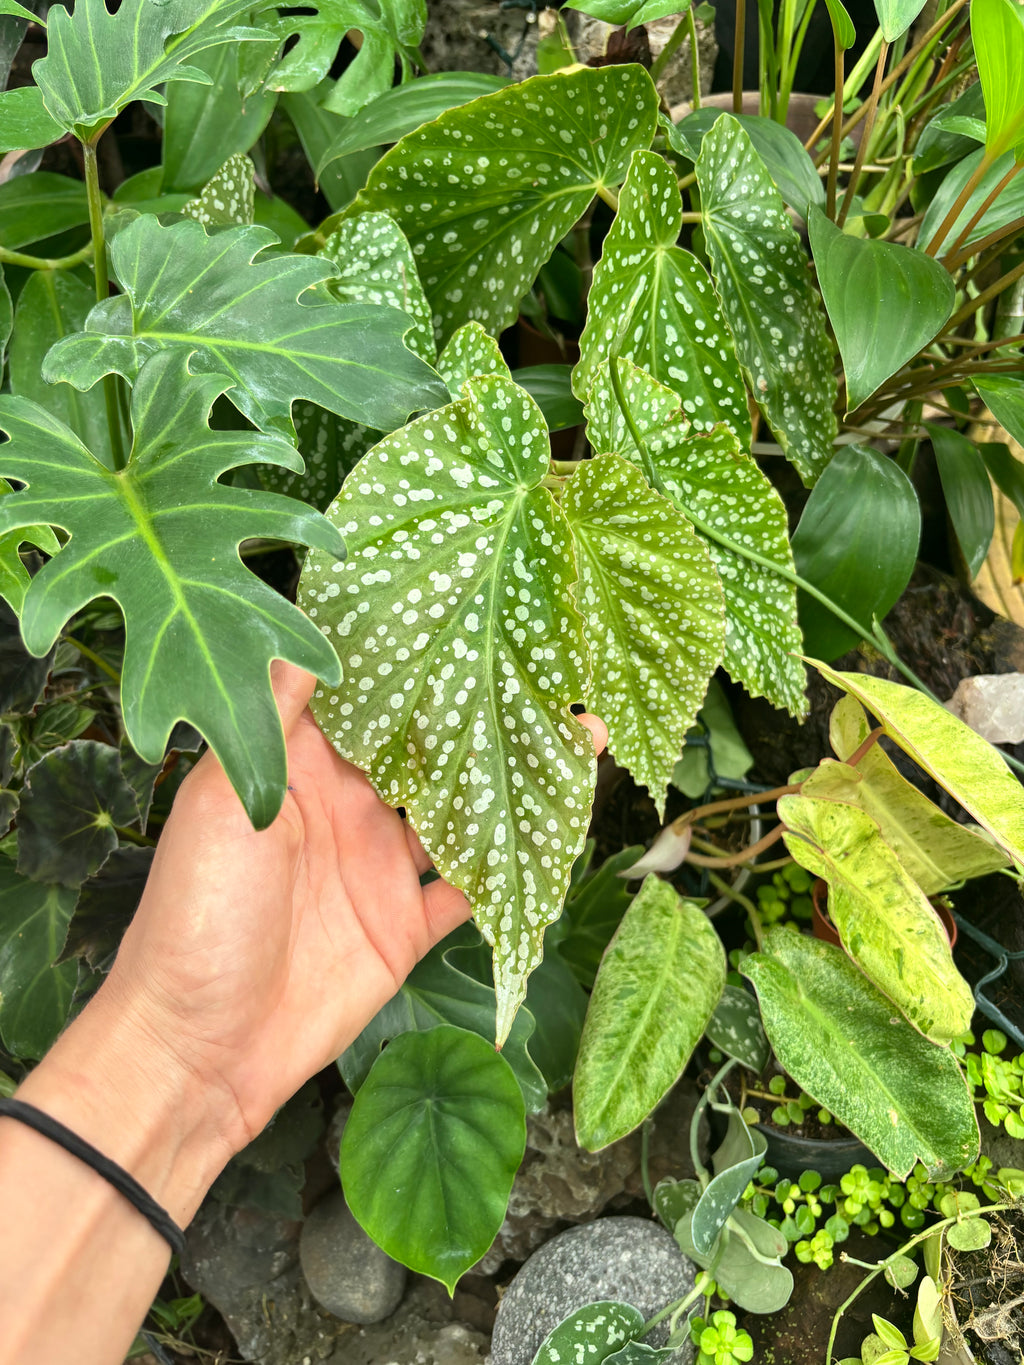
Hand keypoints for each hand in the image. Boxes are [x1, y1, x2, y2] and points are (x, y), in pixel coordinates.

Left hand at [104, 663, 607, 1151]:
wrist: (199, 1050)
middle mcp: (345, 808)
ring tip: (579, 732)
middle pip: (424, 749)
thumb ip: (268, 723)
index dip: (406, 655)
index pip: (361, 697)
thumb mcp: (220, 803)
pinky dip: (512, 866)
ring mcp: (379, 867)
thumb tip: (303, 634)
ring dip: (512, 779)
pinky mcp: (404, 925)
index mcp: (298, 768)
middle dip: (479, 711)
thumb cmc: (194, 916)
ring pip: (460, 811)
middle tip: (547, 664)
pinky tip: (561, 831)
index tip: (463, 607)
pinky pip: (469, 888)